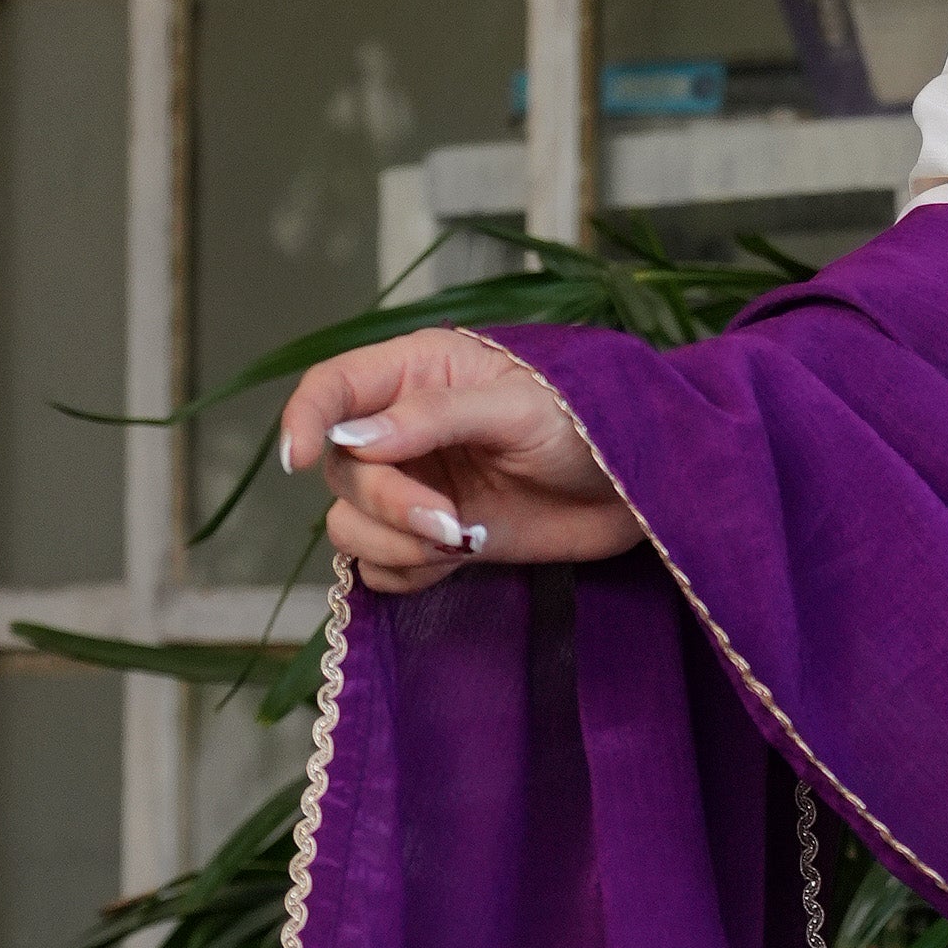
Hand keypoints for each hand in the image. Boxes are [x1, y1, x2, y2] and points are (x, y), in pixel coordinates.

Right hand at [276, 328, 647, 598]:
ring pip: (350, 524)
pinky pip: (381, 568)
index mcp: (418, 373)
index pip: (331, 388)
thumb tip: (355, 436)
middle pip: (340, 470)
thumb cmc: (595, 425)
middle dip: (388, 504)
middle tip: (452, 522)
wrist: (646, 493)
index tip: (301, 458)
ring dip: (394, 544)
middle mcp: (405, 430)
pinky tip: (457, 562)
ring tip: (461, 541)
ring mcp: (418, 487)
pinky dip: (407, 573)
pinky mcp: (437, 539)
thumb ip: (435, 416)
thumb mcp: (520, 407)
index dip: (304, 418)